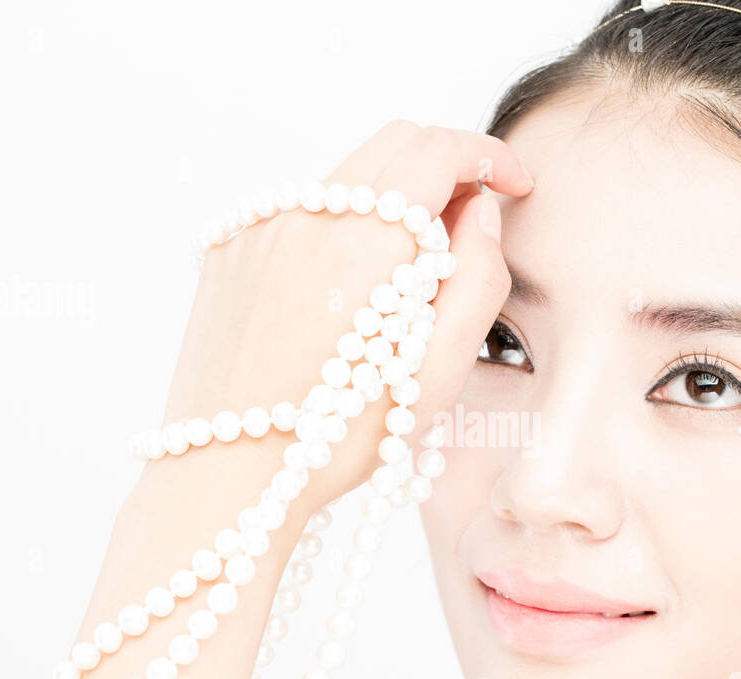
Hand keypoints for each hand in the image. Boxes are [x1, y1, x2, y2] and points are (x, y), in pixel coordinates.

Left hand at [155, 120, 533, 512]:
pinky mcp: (230, 250)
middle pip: (393, 144)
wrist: (229, 472)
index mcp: (367, 248)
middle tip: (467, 225)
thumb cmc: (339, 439)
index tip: (511, 184)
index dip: (488, 157)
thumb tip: (480, 213)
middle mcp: (308, 221)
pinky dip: (338, 226)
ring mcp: (261, 231)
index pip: (438, 151)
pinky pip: (300, 210)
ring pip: (346, 175)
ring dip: (390, 199)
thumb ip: (477, 279)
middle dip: (444, 167)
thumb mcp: (438, 373)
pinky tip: (344, 292)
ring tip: (403, 272)